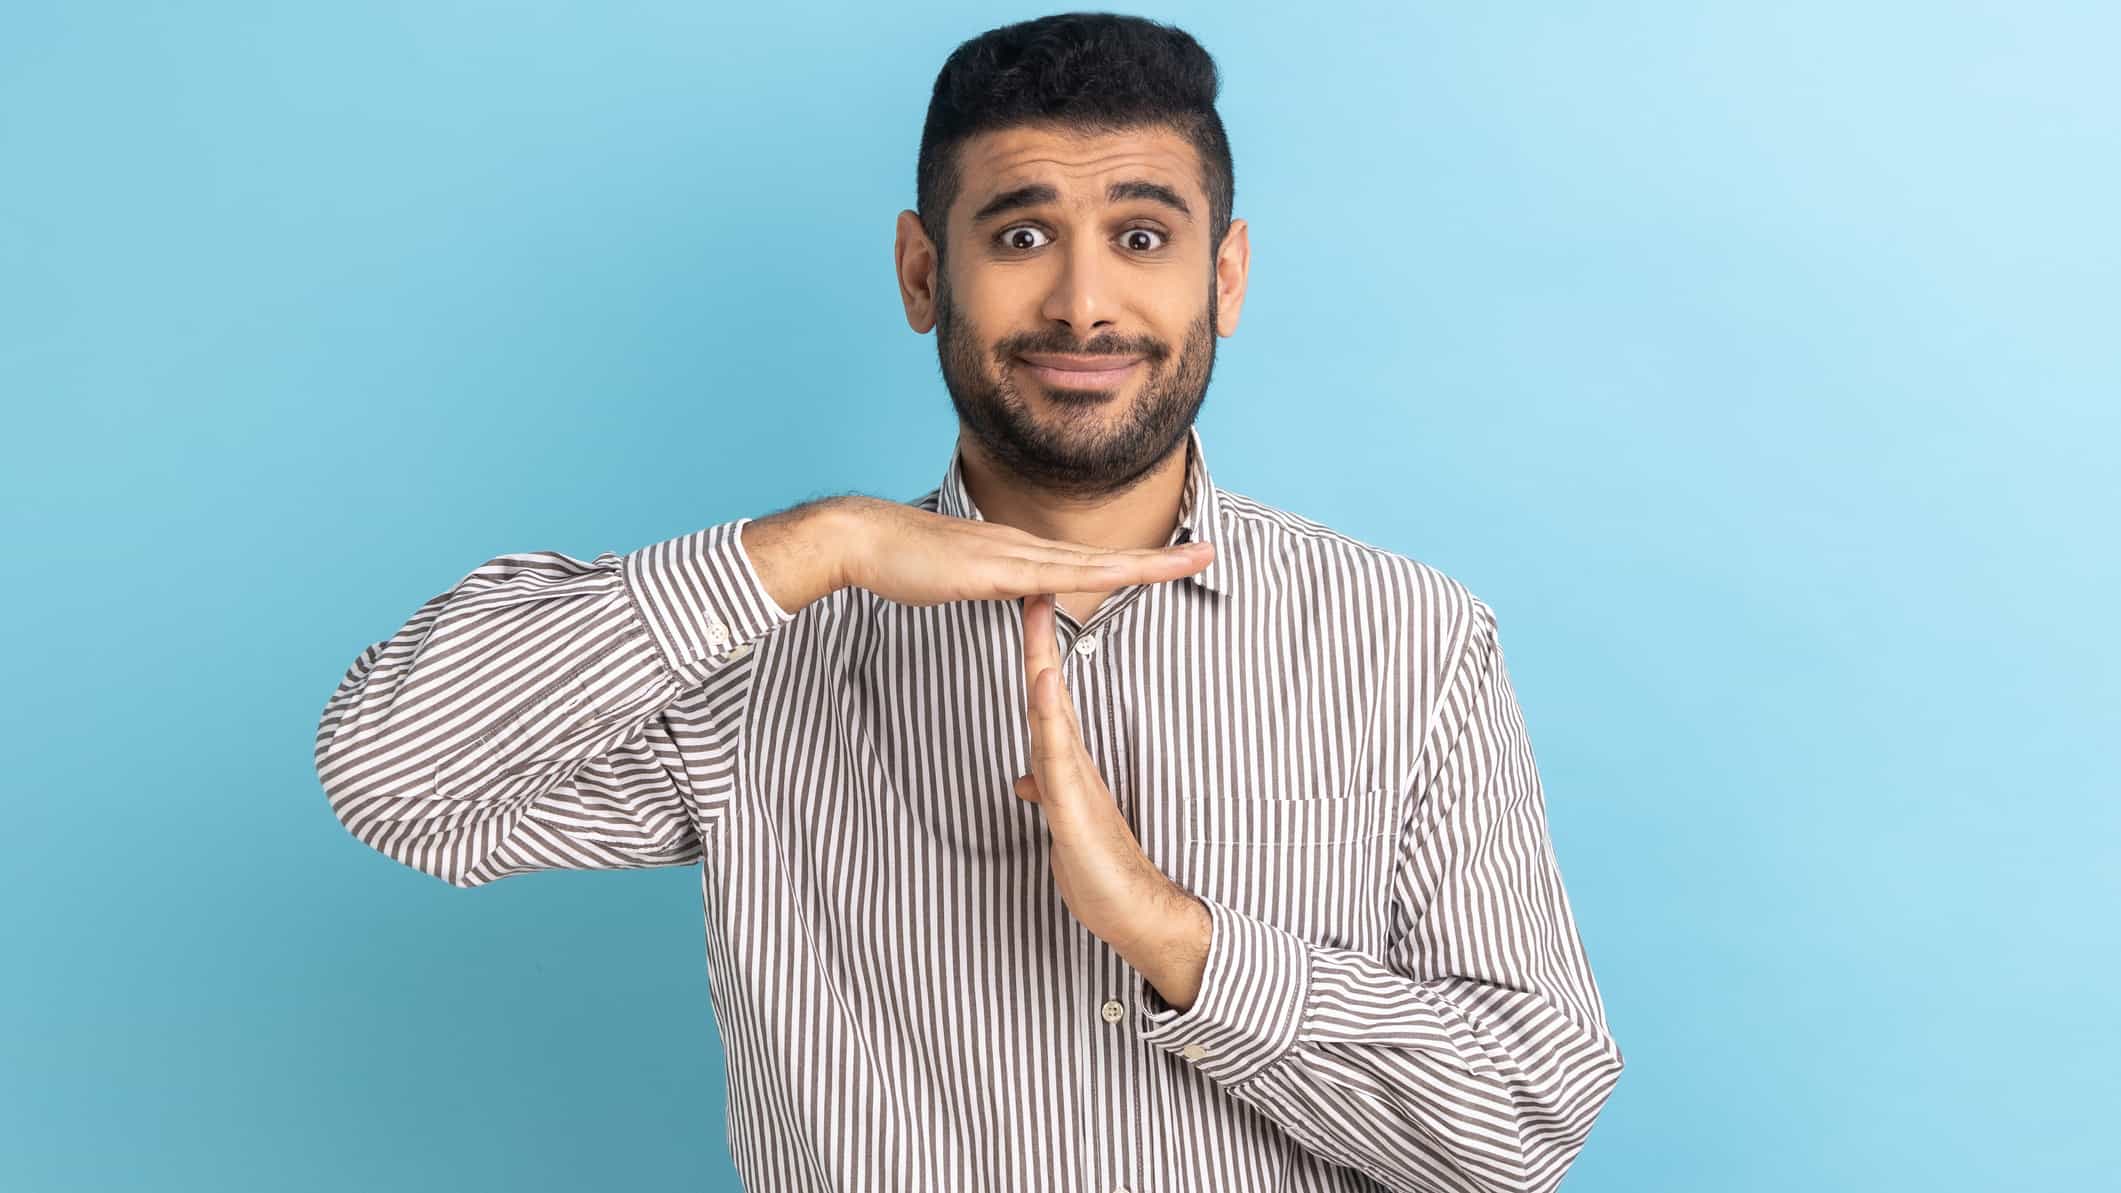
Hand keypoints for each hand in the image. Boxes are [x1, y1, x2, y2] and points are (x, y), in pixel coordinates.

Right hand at [747, 494, 1213, 612]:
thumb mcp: (962, 579)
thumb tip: (1020, 593)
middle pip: (1106, 557)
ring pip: (1092, 564)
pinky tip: (1121, 576)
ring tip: (1190, 560)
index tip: (1178, 557)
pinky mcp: (991, 570)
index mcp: (1021, 554)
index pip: (1092, 559)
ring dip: (1144, 563)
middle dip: (1162, 557)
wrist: (863, 538)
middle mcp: (1026, 548)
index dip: (1137, 560)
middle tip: (1213, 552)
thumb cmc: (903, 561)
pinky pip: (1052, 577)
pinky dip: (1091, 577)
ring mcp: (1012, 556)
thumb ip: (995, 584)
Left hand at [1012, 591, 1211, 1001]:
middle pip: (1048, 689)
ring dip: (1043, 661)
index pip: (1045, 698)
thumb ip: (1047, 794)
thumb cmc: (1099, 872)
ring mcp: (1075, 781)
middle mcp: (1071, 763)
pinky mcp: (1076, 807)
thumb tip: (1027, 778)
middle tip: (1034, 584)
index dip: (1036, 654)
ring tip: (1036, 611)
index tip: (1030, 609)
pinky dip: (1049, 717)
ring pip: (1052, 711)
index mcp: (1065, 765)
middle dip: (1040, 639)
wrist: (1137, 912)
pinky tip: (1043, 685)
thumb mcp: (1062, 827)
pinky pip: (1057, 755)